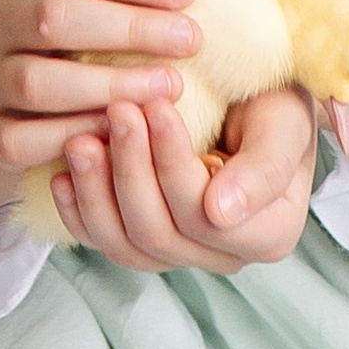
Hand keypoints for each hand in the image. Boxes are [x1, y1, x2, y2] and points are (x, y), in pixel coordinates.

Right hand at [0, 0, 199, 223]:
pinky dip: (77, 135)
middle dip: (128, 28)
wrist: (21, 91)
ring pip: (36, 82)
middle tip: (190, 39)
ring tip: (171, 85)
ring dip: (109, 85)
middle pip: (51, 18)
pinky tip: (125, 127)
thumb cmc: (83, 21)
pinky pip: (26, 140)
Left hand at [48, 78, 319, 273]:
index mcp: (269, 234)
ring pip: (125, 244)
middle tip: (116, 109)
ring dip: (97, 191)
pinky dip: (78, 211)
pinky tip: (62, 174)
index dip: (173, 163)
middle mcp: (224, 254)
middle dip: (131, 169)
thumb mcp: (286, 120)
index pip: (205, 214)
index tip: (156, 105)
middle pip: (160, 233)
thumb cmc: (275, 101)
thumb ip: (265, 167)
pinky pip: (102, 240)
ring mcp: (179, 251)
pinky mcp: (139, 237)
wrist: (254, 93)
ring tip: (80, 140)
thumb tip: (220, 212)